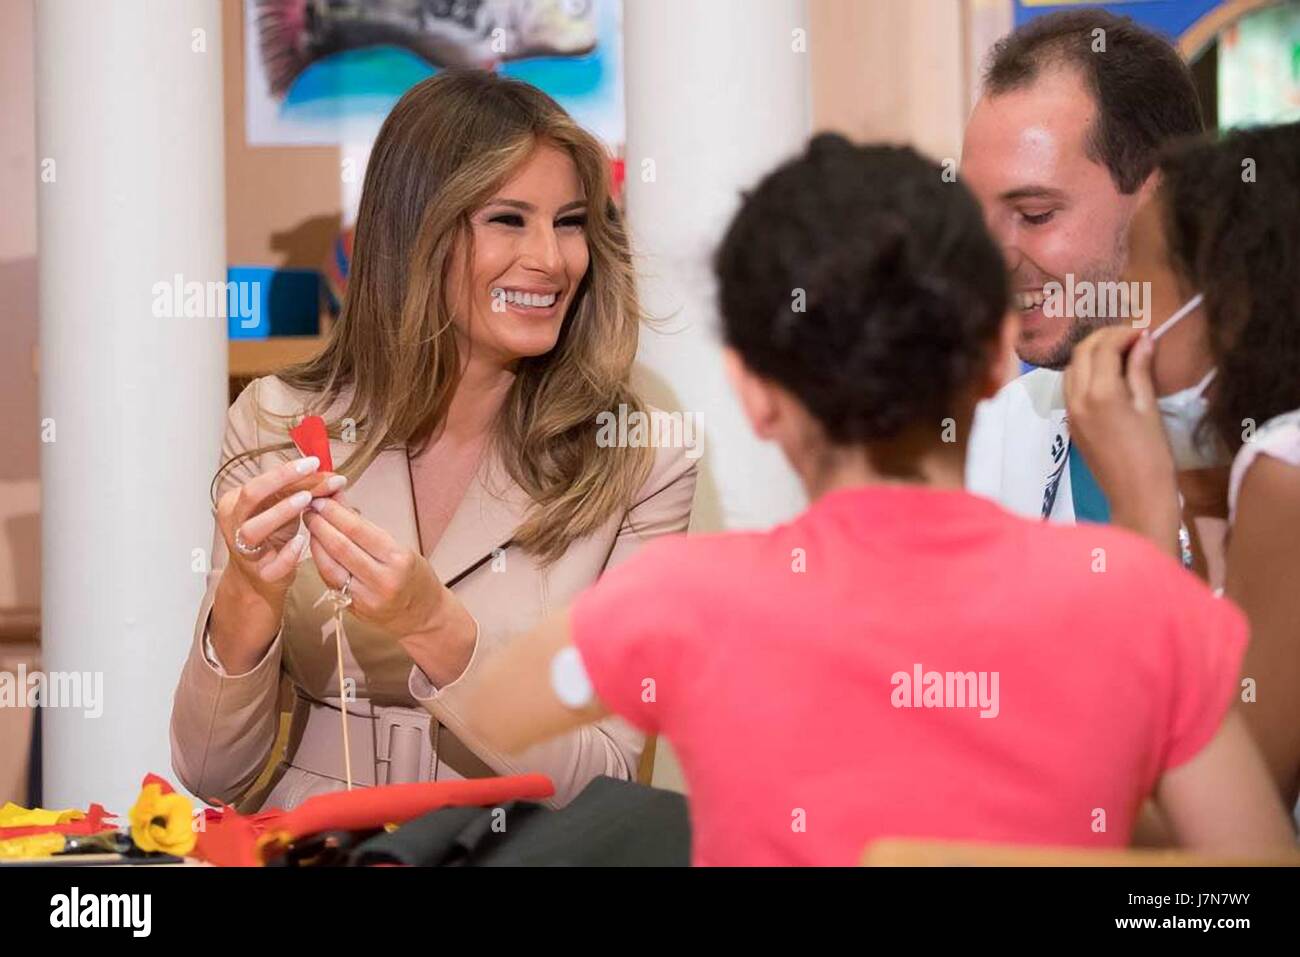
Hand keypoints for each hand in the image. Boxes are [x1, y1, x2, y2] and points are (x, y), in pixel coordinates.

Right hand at [215, 455, 347, 606]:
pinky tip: (302, 541)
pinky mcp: (261, 573)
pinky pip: (271, 564)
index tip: (313, 462)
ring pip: (252, 529)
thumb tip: (334, 477)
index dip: (286, 471)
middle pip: (250, 496)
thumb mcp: (285, 508)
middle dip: (280, 481)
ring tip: (307, 500)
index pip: (259, 481)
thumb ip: (305, 491)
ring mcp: (244, 550)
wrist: (260, 577)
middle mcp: (234, 524)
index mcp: (236, 503)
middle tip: (311, 473)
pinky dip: (287, 553)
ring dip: (280, 512)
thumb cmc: (272, 536)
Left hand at [302, 497, 475, 684]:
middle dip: (320, 525)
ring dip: (315, 543)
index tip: (320, 499)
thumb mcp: (398, 546)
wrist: (422, 615)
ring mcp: (366, 597)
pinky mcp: (354, 609)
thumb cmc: (414, 575)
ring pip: (330, 566)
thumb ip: (365, 525)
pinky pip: (331, 580)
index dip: (335, 513)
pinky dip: (320, 561)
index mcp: (398, 559)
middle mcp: (382, 579)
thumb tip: (338, 498)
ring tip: (309, 525)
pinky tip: (316, 548)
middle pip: (341, 547)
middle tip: (308, 509)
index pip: (358, 530)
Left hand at [1063, 326, 1180, 553]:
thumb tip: (1143, 341)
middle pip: (1081, 352)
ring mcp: (1069, 411)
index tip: (1143, 332)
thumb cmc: (1152, 454)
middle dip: (1103, 337)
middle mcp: (1077, 398)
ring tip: (1119, 352)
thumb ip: (1140, 371)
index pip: (1103, 347)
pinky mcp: (1070, 423)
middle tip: (1130, 336)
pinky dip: (1084, 372)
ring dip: (1091, 353)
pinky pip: (1070, 387)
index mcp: (1099, 393)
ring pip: (1071, 368)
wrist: (1135, 495)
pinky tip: (1106, 374)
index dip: (1123, 333)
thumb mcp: (1149, 407)